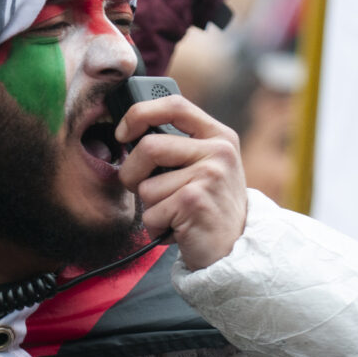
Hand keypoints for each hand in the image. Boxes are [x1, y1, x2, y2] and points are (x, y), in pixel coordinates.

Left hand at [116, 94, 246, 269]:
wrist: (235, 251)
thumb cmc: (209, 207)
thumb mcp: (205, 167)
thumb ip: (178, 147)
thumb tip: (128, 136)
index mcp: (219, 136)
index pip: (174, 105)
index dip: (140, 114)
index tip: (122, 133)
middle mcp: (219, 151)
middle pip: (148, 147)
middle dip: (132, 174)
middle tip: (145, 190)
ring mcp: (209, 176)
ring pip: (146, 186)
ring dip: (150, 208)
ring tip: (175, 214)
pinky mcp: (194, 202)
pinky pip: (151, 213)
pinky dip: (156, 227)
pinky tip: (178, 229)